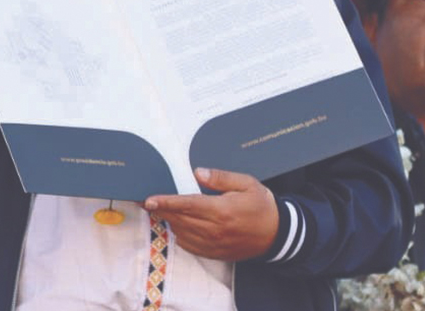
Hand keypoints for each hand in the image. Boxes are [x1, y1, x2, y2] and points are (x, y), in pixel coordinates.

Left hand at [143, 167, 278, 261]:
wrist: (277, 235)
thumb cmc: (261, 206)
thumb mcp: (247, 184)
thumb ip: (221, 178)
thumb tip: (197, 172)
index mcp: (222, 211)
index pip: (187, 205)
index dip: (166, 202)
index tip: (149, 200)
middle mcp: (215, 230)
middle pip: (179, 219)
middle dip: (161, 210)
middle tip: (147, 202)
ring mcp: (213, 244)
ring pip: (181, 232)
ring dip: (170, 220)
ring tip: (162, 209)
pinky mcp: (214, 253)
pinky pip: (188, 245)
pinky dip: (180, 233)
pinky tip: (179, 223)